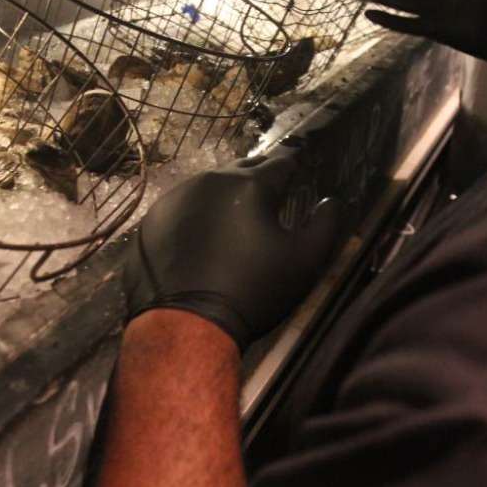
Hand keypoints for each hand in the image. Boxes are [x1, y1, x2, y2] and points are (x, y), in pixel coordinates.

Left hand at [123, 153, 341, 352]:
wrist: (187, 324)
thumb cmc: (253, 291)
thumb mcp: (305, 261)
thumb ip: (327, 224)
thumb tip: (333, 201)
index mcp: (250, 185)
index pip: (281, 162)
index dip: (295, 166)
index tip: (300, 170)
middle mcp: (210, 180)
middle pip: (243, 169)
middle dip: (260, 178)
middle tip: (270, 194)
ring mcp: (176, 197)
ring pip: (210, 185)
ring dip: (226, 194)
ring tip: (235, 215)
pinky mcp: (153, 219)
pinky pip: (184, 206)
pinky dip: (198, 213)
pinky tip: (202, 236)